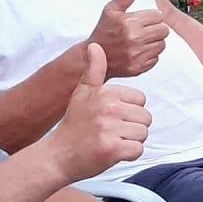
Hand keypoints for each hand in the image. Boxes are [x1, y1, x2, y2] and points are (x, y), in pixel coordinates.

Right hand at [49, 44, 150, 181]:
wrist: (57, 156)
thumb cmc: (74, 125)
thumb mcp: (81, 92)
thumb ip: (94, 70)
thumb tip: (96, 45)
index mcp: (105, 93)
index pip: (140, 99)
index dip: (129, 111)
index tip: (110, 118)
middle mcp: (108, 108)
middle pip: (145, 118)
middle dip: (131, 127)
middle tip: (110, 132)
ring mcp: (110, 129)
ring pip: (143, 134)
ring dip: (130, 141)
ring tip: (110, 141)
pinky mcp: (112, 149)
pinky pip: (138, 150)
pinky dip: (128, 154)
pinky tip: (111, 152)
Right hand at [88, 0, 169, 77]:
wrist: (92, 58)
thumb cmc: (103, 31)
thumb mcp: (112, 9)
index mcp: (130, 22)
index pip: (158, 16)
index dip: (152, 17)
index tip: (142, 20)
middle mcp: (135, 38)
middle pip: (164, 30)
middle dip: (155, 29)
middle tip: (143, 30)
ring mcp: (137, 54)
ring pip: (162, 44)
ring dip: (154, 42)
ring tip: (141, 41)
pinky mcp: (139, 67)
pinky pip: (156, 58)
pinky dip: (150, 55)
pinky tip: (139, 52)